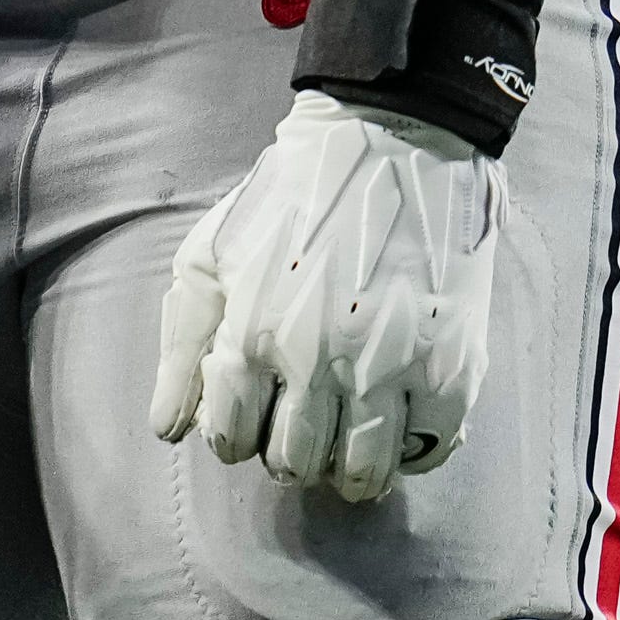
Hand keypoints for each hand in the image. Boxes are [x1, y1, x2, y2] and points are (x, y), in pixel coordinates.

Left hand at [150, 89, 501, 504]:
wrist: (390, 145)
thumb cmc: (286, 202)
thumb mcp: (209, 257)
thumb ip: (181, 346)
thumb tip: (168, 430)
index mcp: (253, 333)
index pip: (229, 437)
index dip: (234, 433)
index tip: (252, 412)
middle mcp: (318, 361)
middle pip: (293, 463)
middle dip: (288, 452)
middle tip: (301, 421)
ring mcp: (389, 368)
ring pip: (360, 474)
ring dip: (345, 469)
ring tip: (346, 437)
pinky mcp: (450, 368)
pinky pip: (428, 451)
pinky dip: (410, 451)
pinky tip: (397, 421)